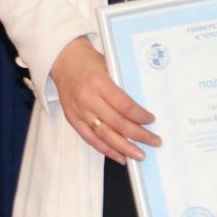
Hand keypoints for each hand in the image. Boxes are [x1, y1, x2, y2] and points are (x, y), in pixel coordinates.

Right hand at [49, 36, 160, 163]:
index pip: (124, 106)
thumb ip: (120, 88)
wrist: (62, 59)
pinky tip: (120, 156)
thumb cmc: (88, 61)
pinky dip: (106, 149)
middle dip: (139, 135)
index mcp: (99, 83)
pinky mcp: (72, 119)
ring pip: (105, 135)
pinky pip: (90, 139)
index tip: (151, 120)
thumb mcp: (108, 66)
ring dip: (124, 147)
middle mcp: (88, 99)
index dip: (140, 116)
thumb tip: (140, 111)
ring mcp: (79, 111)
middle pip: (117, 123)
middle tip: (154, 141)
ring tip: (139, 155)